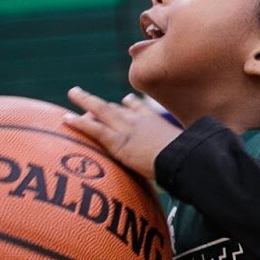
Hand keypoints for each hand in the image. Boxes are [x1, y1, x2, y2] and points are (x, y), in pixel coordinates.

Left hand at [63, 86, 181, 179]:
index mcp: (158, 123)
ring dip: (86, 100)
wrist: (185, 159)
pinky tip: (66, 118)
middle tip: (87, 94)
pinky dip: (79, 122)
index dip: (131, 104)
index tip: (126, 100)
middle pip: (117, 107)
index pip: (141, 109)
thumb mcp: (190, 152)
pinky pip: (94, 129)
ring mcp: (127, 128)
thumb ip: (187, 154)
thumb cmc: (192, 160)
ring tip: (74, 93)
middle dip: (101, 101)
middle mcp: (140, 121)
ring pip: (101, 109)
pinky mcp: (118, 141)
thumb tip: (194, 166)